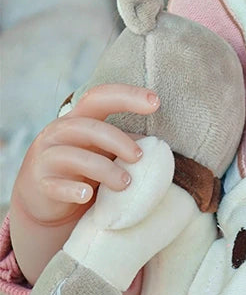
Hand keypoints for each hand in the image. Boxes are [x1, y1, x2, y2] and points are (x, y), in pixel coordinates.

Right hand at [12, 84, 159, 224]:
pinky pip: (55, 185)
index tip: (155, 101)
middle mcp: (59, 132)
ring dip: (105, 169)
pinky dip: (73, 190)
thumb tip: (153, 145)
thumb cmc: (83, 168)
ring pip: (74, 157)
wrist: (44, 199)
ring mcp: (46, 157)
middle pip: (88, 127)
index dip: (127, 95)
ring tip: (126, 183)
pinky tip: (87, 195)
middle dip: (118, 140)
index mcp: (78, 118)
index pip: (100, 97)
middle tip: (139, 158)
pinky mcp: (40, 184)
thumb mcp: (103, 151)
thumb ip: (122, 144)